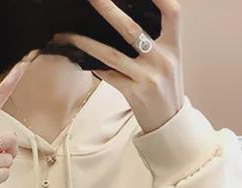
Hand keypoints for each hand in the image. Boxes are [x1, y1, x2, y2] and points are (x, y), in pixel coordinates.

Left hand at [51, 0, 184, 133]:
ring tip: (68, 33)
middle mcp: (162, 59)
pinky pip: (108, 75)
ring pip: (111, 54)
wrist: (169, 122)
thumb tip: (124, 18)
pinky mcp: (134, 93)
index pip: (171, 12)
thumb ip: (156, 39)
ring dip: (87, 42)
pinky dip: (94, 66)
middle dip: (109, 10)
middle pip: (132, 29)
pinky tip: (78, 57)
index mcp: (174, 46)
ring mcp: (147, 77)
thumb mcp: (170, 59)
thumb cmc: (166, 86)